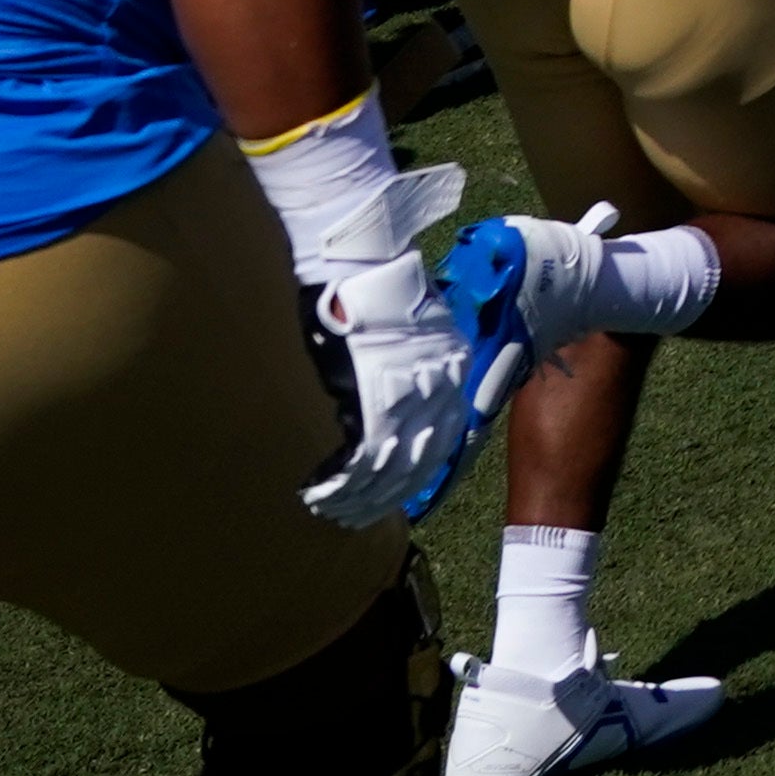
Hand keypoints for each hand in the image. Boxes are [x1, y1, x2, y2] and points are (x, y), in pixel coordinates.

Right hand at [281, 160, 497, 527]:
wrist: (364, 262)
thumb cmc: (383, 283)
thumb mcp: (422, 321)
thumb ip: (419, 359)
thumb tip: (403, 387)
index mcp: (452, 368)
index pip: (445, 435)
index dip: (422, 469)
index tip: (404, 490)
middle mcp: (437, 388)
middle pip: (419, 459)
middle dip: (390, 493)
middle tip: (365, 514)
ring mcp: (405, 396)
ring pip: (389, 467)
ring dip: (363, 496)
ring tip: (340, 513)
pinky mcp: (369, 400)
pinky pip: (360, 458)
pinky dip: (341, 482)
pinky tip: (322, 495)